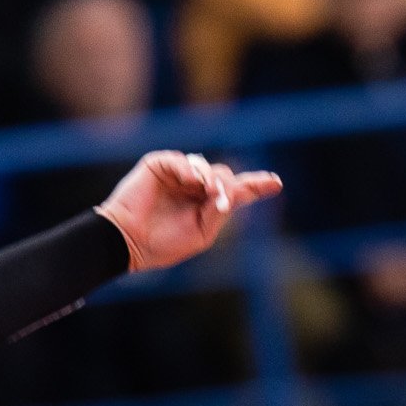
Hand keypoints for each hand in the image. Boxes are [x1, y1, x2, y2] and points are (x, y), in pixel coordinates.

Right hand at [95, 151, 280, 272]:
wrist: (128, 242)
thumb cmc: (164, 244)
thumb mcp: (202, 232)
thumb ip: (218, 211)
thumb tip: (227, 191)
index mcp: (207, 205)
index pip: (237, 191)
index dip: (257, 185)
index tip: (276, 183)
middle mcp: (195, 187)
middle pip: (225, 176)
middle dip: (228, 188)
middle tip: (221, 203)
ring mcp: (178, 175)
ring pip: (208, 167)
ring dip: (213, 180)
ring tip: (209, 194)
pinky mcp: (159, 166)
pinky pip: (183, 161)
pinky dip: (191, 169)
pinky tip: (194, 181)